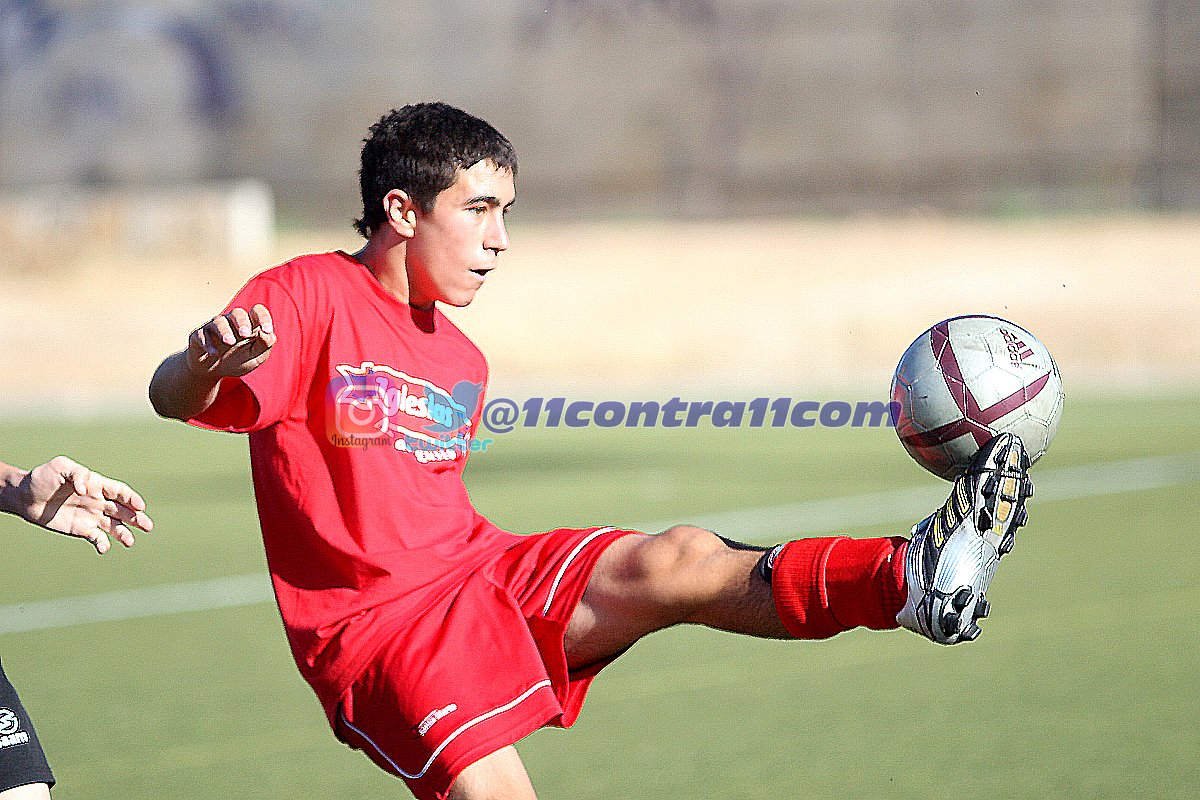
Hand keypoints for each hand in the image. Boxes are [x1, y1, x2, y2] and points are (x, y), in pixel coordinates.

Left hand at [17, 456, 153, 553]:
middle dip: (137, 518)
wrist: (24, 497)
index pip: (120, 492)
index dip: (132, 499)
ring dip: (124, 534)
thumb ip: (78, 474)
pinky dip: (102, 544)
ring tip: (130, 542)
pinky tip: (103, 548)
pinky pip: (96, 538)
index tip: (140, 506)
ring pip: (114, 526)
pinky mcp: (81, 530)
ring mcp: (91, 517)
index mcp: (98, 485)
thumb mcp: (61, 466)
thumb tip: (87, 490)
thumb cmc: (43, 477)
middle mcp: (98, 502)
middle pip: (123, 511)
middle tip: (148, 526)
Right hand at [186, 304, 276, 378]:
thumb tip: (268, 333)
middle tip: (245, 335)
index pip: (257, 311)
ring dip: (224, 331)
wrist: (214, 371)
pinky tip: (213, 353)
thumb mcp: (256, 356)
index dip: (263, 317)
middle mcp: (231, 322)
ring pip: (219, 321)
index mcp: (249, 324)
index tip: (267, 330)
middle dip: (242, 323)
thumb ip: (265, 345)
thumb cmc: (239, 360)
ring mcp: (214, 327)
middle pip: (237, 313)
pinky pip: (201, 334)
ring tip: (229, 342)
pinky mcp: (199, 335)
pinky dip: (207, 343)